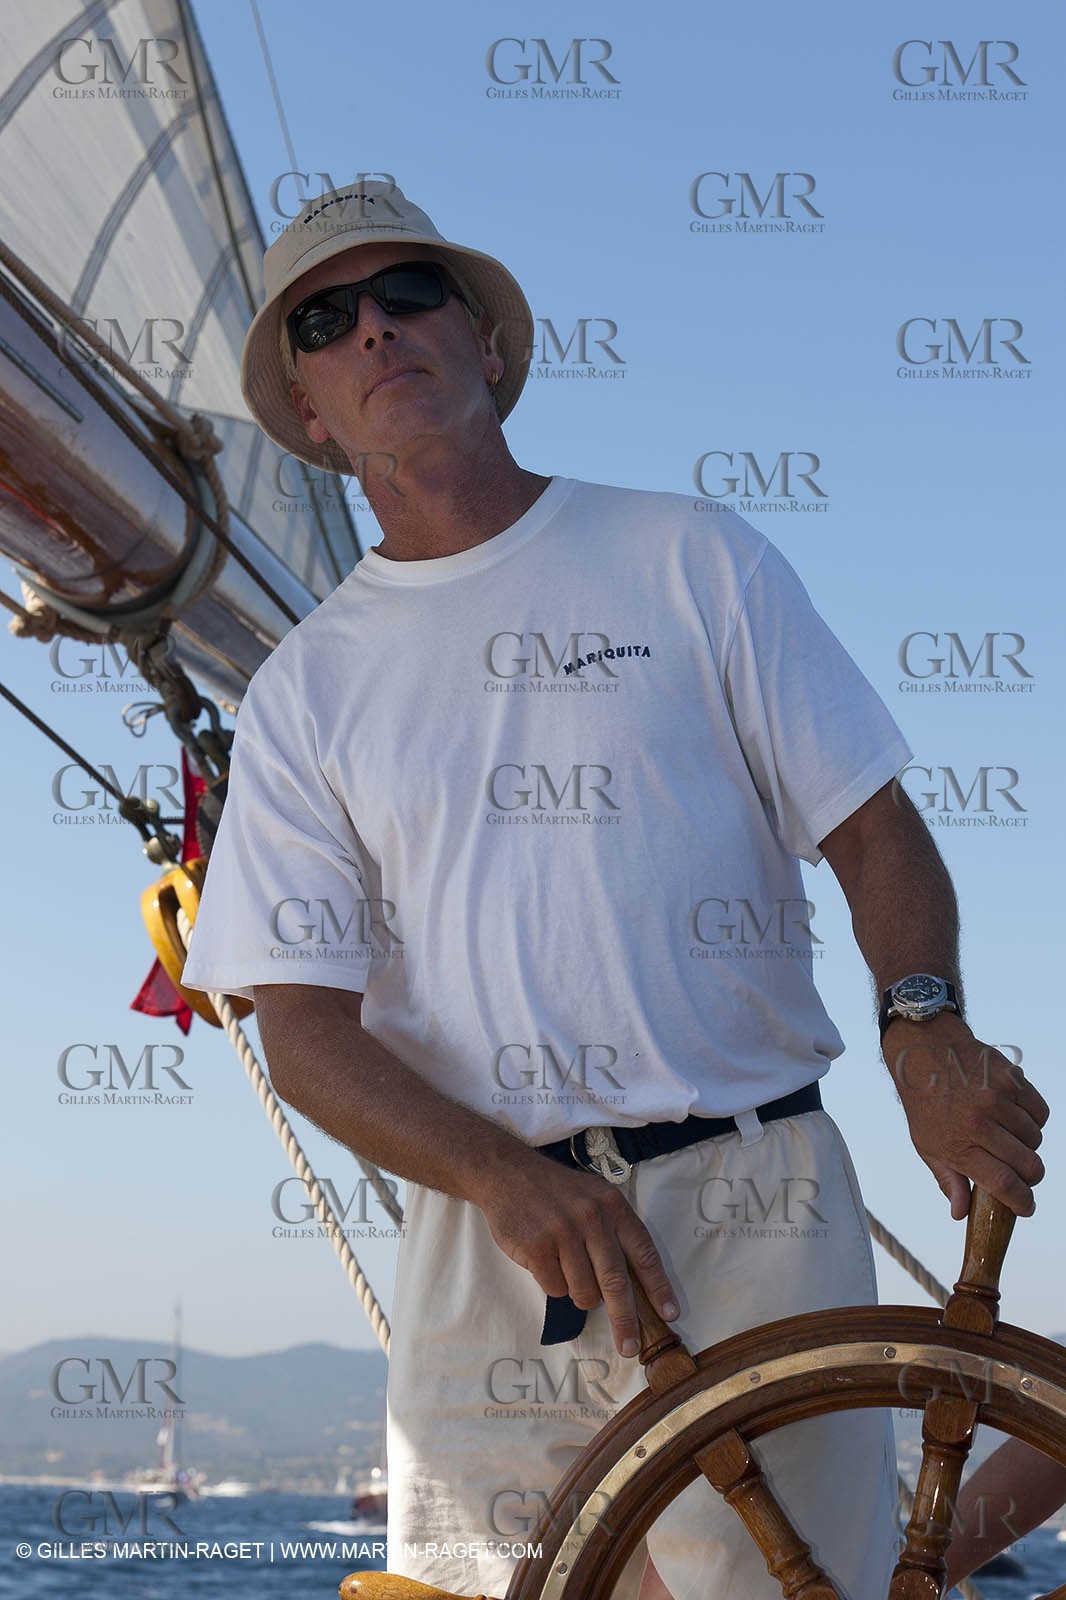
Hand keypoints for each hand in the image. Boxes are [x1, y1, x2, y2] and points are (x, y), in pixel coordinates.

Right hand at [472, 1153, 679, 1356]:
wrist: (508, 1173)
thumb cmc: (557, 1192)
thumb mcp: (595, 1198)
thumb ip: (614, 1232)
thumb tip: (634, 1286)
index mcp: (613, 1206)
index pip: (644, 1253)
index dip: (659, 1287)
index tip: (669, 1313)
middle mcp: (592, 1219)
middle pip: (616, 1283)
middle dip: (625, 1320)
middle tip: (629, 1346)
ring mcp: (563, 1233)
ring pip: (583, 1292)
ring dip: (578, 1292)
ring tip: (566, 1267)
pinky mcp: (537, 1248)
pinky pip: (555, 1289)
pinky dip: (552, 1283)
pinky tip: (544, 1260)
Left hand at [883, 1014, 1048, 1217]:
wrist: (924, 1051)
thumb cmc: (926, 1105)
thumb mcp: (926, 1145)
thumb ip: (947, 1180)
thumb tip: (961, 1214)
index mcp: (957, 1144)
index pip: (1003, 1183)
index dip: (1022, 1202)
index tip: (1027, 1208)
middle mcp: (978, 1122)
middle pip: (1027, 1165)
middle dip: (1030, 1177)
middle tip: (1022, 1175)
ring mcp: (997, 1099)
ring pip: (1035, 1139)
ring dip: (1028, 1145)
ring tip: (1008, 1137)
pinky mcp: (1010, 1079)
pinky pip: (1040, 1112)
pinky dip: (1034, 1119)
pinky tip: (1015, 1116)